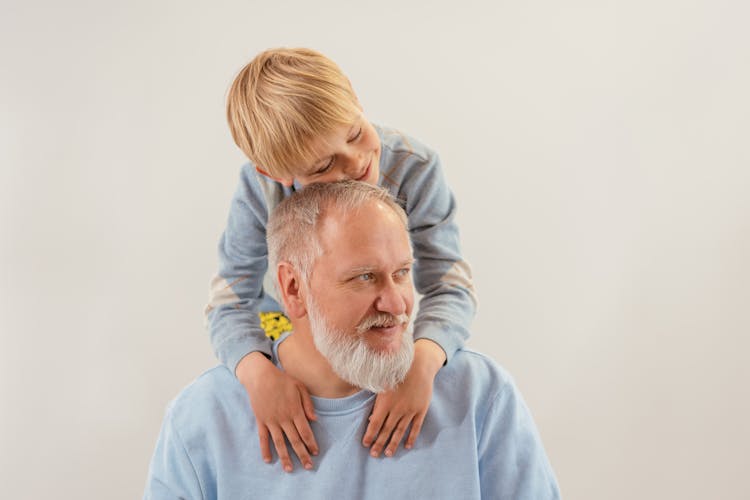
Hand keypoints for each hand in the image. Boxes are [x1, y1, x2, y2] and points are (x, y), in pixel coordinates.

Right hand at [236, 352, 317, 471]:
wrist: (260, 376)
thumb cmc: (282, 380)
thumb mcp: (300, 387)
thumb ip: (308, 404)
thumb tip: (315, 419)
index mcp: (295, 411)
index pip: (305, 432)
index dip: (311, 443)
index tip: (316, 452)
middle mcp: (284, 418)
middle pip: (295, 440)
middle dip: (302, 455)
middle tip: (309, 467)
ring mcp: (271, 421)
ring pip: (279, 443)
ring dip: (285, 457)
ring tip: (290, 469)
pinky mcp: (261, 421)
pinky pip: (263, 438)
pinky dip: (265, 450)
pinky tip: (268, 460)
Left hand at [362, 339, 445, 456]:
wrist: (419, 366)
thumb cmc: (397, 373)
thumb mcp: (383, 384)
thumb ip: (377, 401)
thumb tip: (372, 418)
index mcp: (385, 402)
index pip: (375, 423)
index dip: (370, 435)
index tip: (365, 444)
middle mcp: (397, 409)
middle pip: (386, 430)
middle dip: (379, 443)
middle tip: (374, 454)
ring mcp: (410, 411)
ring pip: (400, 431)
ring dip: (393, 443)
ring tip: (388, 453)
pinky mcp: (421, 410)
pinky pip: (415, 427)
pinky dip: (411, 437)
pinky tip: (407, 446)